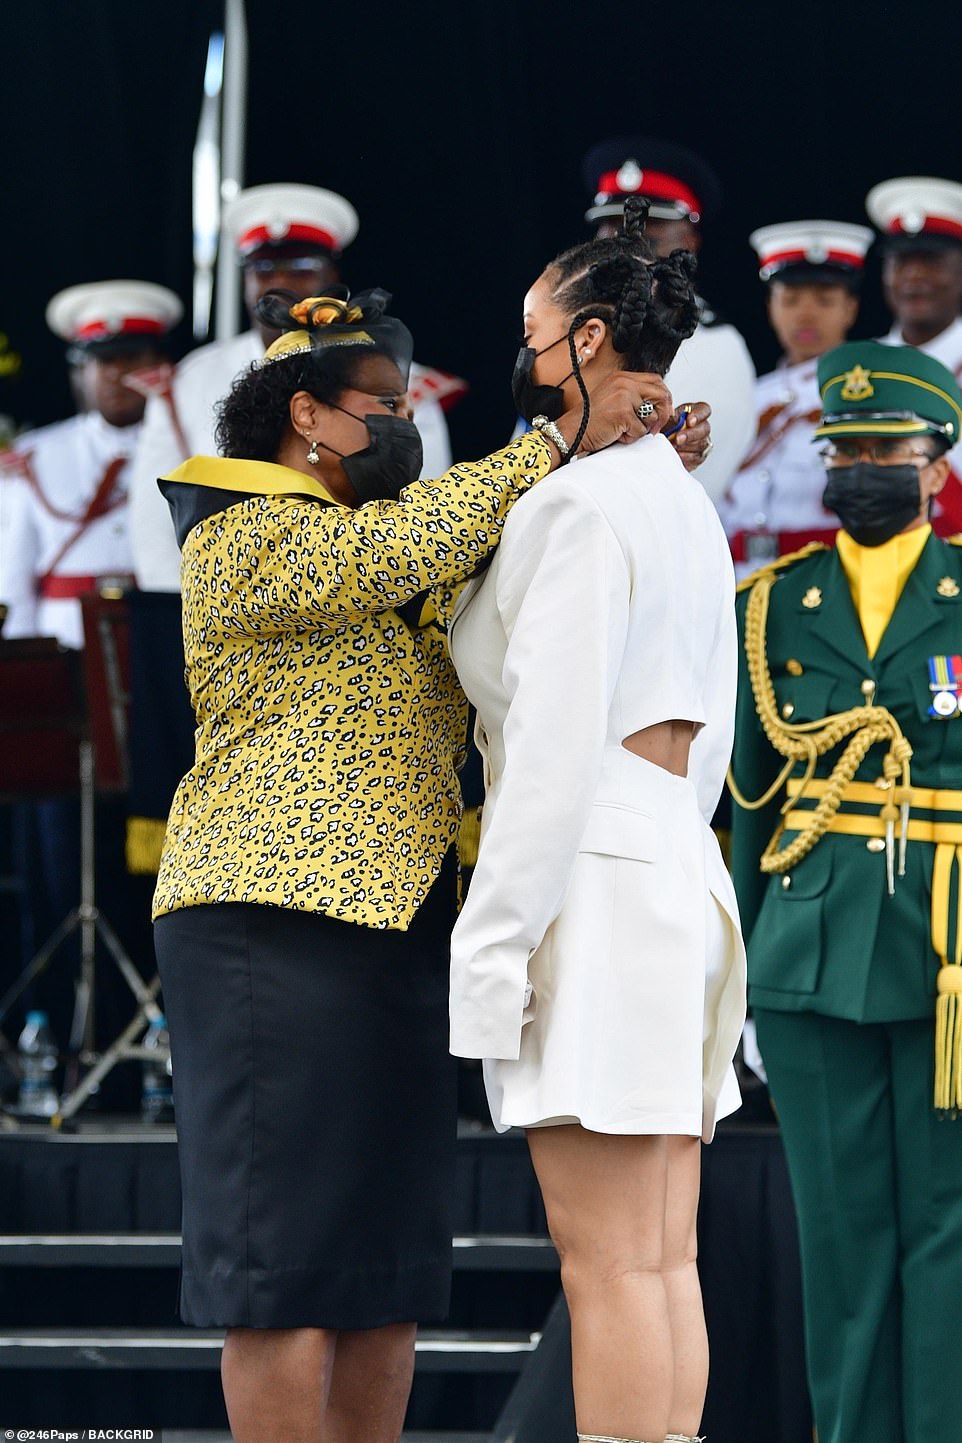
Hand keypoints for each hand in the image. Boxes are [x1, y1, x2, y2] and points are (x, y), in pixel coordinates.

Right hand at [553, 372, 673, 458]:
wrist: (572, 431)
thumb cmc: (590, 420)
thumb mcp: (613, 399)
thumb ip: (633, 397)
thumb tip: (659, 407)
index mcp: (622, 377)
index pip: (656, 381)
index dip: (664, 397)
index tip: (663, 412)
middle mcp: (624, 383)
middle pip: (661, 393)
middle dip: (663, 413)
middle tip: (656, 428)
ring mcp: (624, 396)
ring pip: (652, 415)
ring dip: (642, 428)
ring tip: (624, 430)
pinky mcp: (623, 413)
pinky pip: (641, 430)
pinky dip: (631, 437)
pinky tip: (617, 435)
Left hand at [669, 401, 712, 472]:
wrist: (661, 445)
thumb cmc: (666, 429)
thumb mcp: (665, 420)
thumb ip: (669, 419)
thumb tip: (665, 421)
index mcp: (695, 413)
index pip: (704, 410)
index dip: (698, 415)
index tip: (689, 421)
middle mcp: (702, 427)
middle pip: (704, 429)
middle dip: (690, 434)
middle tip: (678, 438)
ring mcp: (702, 442)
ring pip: (701, 444)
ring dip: (685, 447)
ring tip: (673, 447)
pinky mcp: (699, 456)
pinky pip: (695, 457)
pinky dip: (685, 457)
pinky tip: (677, 454)